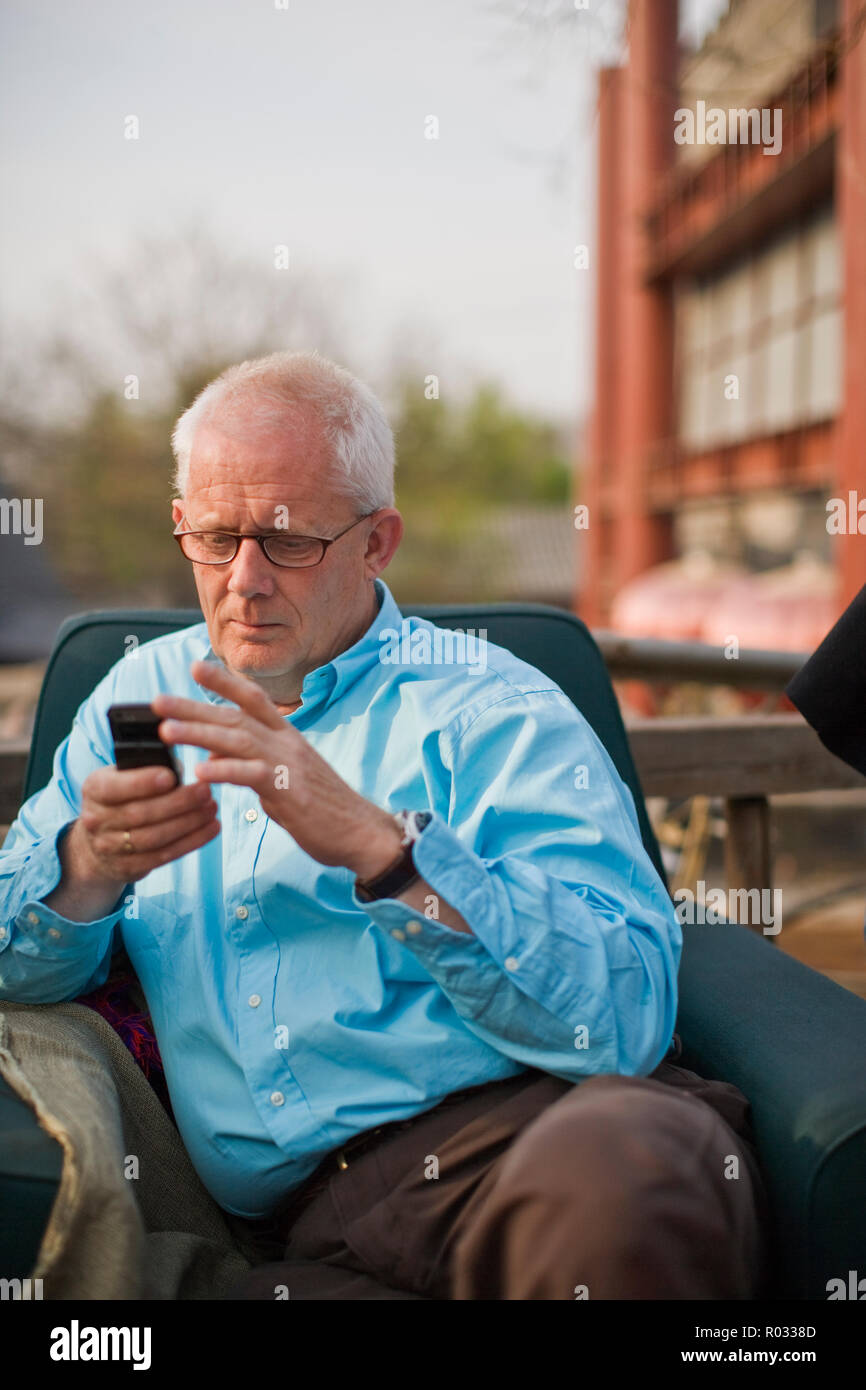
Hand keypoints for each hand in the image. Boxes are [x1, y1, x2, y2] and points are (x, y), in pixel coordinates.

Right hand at [76, 763, 219, 885]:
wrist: (98, 843)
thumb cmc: (121, 798)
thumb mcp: (122, 776)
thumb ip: (146, 766)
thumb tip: (178, 764)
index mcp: (94, 789)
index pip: (114, 787)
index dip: (142, 783)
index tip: (171, 776)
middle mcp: (96, 820)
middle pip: (140, 814)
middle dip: (178, 802)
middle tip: (206, 791)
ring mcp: (109, 848)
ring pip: (154, 837)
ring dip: (189, 823)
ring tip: (212, 808)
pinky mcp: (127, 868)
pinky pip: (163, 856)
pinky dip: (191, 842)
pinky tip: (211, 828)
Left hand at [151, 662, 403, 878]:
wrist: (363, 833)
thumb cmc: (324, 810)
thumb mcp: (284, 781)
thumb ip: (250, 766)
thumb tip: (214, 760)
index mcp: (287, 737)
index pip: (253, 699)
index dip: (224, 682)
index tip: (194, 667)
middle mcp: (287, 744)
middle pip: (236, 716)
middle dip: (194, 707)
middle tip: (157, 701)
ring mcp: (289, 765)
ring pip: (239, 740)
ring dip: (200, 733)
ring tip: (166, 730)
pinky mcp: (290, 791)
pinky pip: (252, 776)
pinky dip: (225, 771)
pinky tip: (199, 773)